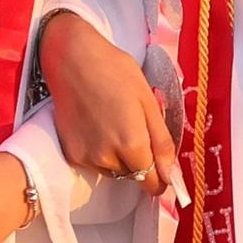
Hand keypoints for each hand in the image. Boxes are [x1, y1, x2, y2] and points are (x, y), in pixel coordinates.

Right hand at [37, 10, 174, 196]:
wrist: (71, 59)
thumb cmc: (115, 71)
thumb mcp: (148, 101)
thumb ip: (161, 142)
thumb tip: (170, 176)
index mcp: (132, 145)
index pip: (152, 183)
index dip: (160, 178)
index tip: (162, 167)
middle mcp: (108, 158)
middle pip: (134, 177)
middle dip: (140, 162)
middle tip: (136, 128)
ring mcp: (87, 158)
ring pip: (114, 171)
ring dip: (120, 159)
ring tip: (115, 125)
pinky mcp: (71, 153)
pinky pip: (95, 164)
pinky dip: (101, 152)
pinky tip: (98, 126)